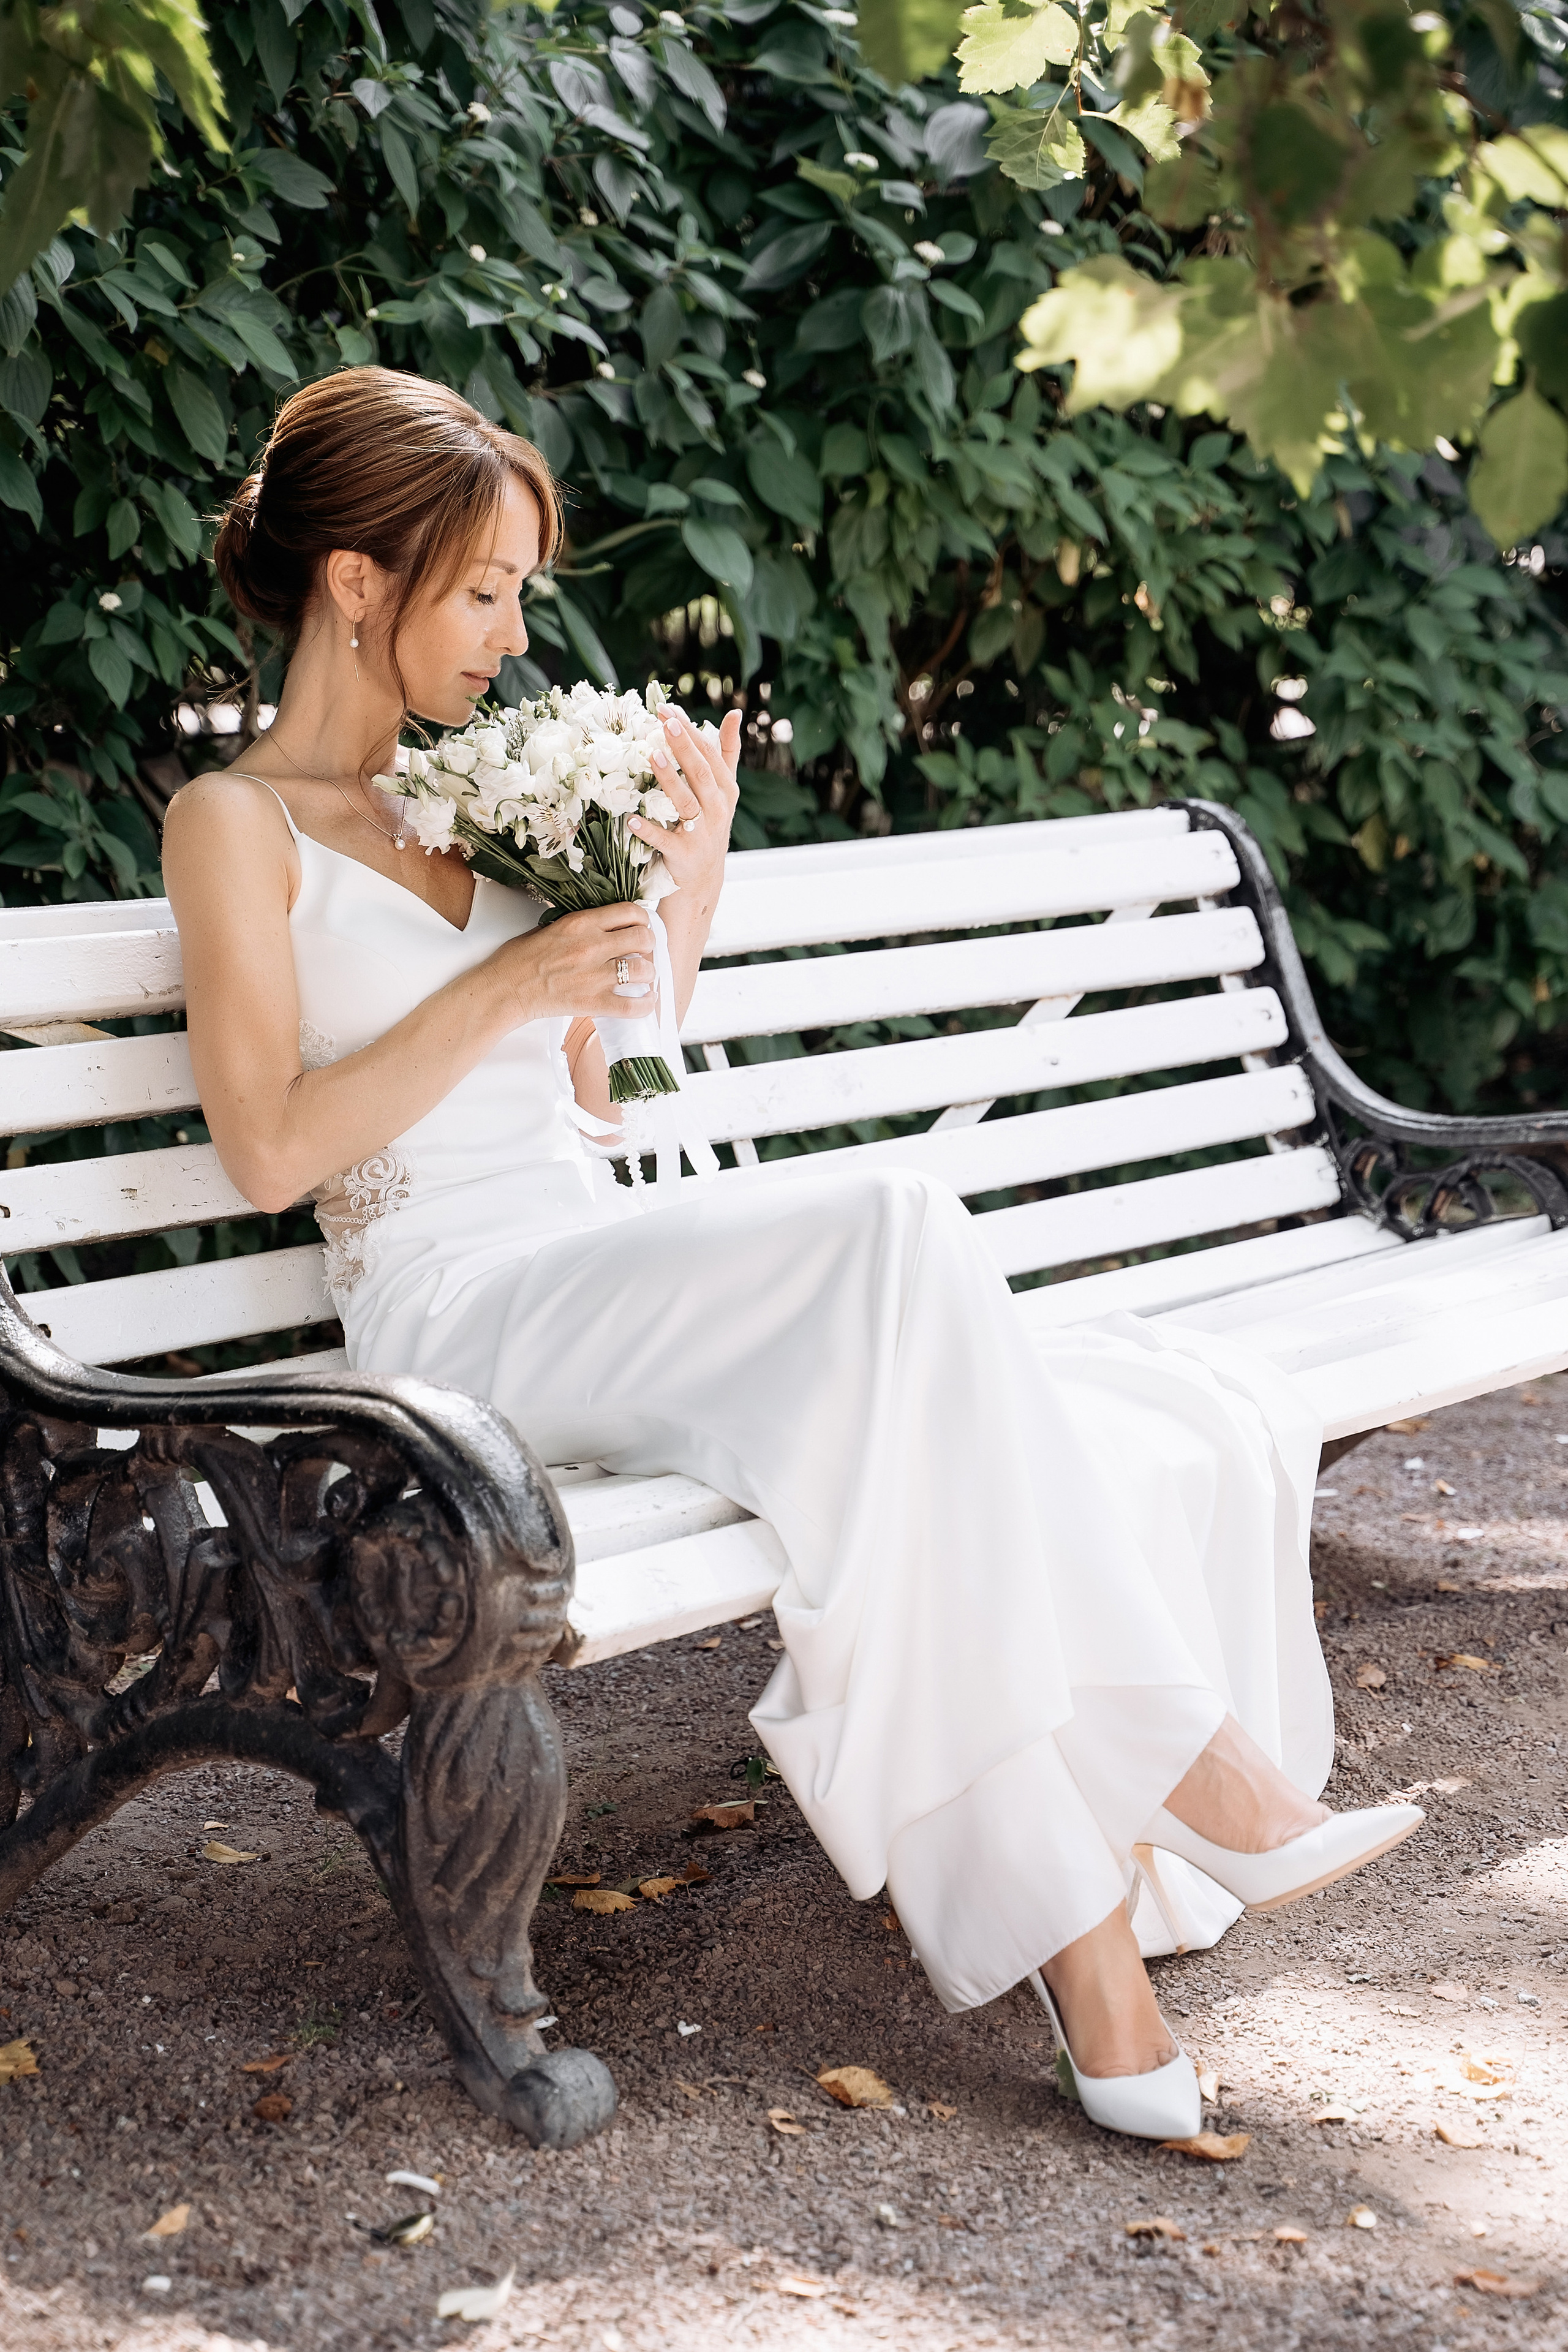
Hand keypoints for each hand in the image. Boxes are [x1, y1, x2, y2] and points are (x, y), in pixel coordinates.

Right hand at [491, 901, 653, 1022]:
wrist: (504, 989)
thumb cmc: (519, 959)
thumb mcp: (550, 927)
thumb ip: (581, 925)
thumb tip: (604, 926)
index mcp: (581, 923)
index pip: (630, 911)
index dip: (642, 919)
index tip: (640, 926)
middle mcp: (592, 946)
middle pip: (643, 938)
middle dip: (649, 945)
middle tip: (643, 952)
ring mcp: (595, 975)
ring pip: (645, 970)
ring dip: (648, 973)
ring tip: (642, 977)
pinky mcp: (593, 1002)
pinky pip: (634, 1005)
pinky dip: (645, 1004)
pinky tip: (644, 1000)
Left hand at [632, 705, 740, 906]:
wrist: (704, 878)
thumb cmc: (710, 825)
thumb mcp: (724, 790)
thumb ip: (727, 752)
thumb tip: (735, 713)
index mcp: (726, 790)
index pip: (709, 755)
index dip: (690, 731)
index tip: (669, 709)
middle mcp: (718, 810)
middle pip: (701, 774)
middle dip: (684, 747)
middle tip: (665, 722)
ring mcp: (702, 834)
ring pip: (686, 803)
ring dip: (669, 779)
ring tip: (653, 755)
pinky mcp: (684, 855)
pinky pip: (665, 840)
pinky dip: (649, 830)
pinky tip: (632, 819)